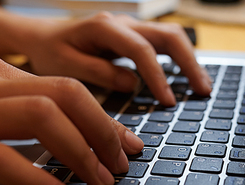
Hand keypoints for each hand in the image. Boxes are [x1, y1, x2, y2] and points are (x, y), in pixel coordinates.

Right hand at [0, 55, 142, 184]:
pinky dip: (41, 180)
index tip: (128, 144)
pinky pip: (4, 159)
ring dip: (81, 152)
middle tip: (121, 164)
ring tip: (100, 181)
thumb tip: (75, 138)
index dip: (106, 119)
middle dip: (103, 131)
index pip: (68, 88)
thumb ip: (22, 115)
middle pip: (66, 95)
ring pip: (43, 118)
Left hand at [18, 12, 211, 105]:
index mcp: (105, 28)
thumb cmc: (50, 52)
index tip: (168, 101)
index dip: (158, 76)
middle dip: (189, 63)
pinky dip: (179, 60)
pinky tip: (187, 77)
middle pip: (167, 35)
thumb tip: (132, 83)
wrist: (41, 37)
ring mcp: (130, 28)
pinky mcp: (133, 37)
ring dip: (189, 60)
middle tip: (203, 90)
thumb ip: (99, 74)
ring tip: (202, 86)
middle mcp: (123, 23)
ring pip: (170, 36)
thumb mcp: (66, 67)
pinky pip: (163, 44)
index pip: (141, 50)